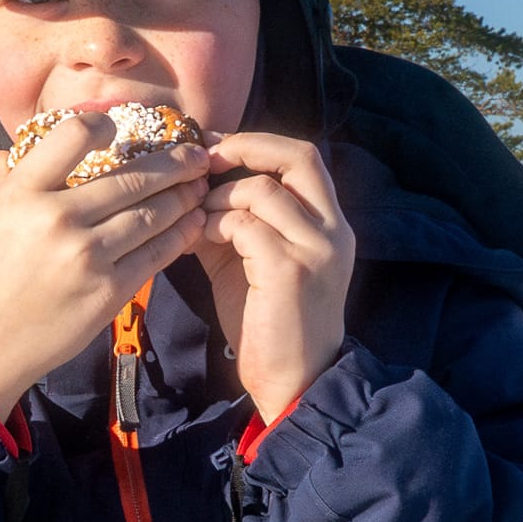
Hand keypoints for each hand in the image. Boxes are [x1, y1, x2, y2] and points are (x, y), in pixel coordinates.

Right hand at [0, 114, 211, 418]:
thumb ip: (9, 178)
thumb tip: (15, 146)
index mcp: (23, 192)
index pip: (74, 134)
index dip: (104, 124)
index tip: (121, 130)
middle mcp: (56, 217)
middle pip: (133, 176)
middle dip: (174, 164)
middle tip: (195, 157)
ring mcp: (86, 255)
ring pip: (153, 214)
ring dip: (184, 198)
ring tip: (198, 189)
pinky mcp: (108, 290)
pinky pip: (157, 253)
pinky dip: (180, 235)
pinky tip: (191, 224)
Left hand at [196, 132, 354, 418]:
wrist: (294, 379)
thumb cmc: (268, 322)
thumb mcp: (249, 261)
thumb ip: (231, 223)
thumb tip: (190, 190)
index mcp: (328, 222)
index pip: (303, 156)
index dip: (256, 142)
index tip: (212, 146)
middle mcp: (332, 228)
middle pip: (298, 156)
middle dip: (245, 147)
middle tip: (203, 160)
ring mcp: (316, 247)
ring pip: (262, 190)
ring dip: (218, 198)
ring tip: (198, 219)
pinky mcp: (291, 269)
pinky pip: (246, 225)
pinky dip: (214, 225)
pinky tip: (198, 241)